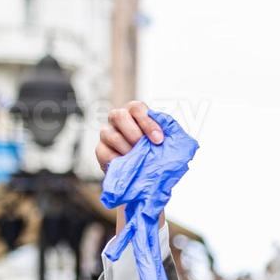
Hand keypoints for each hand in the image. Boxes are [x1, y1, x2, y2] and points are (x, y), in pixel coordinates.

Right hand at [97, 101, 165, 234]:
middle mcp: (118, 119)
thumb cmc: (156, 151)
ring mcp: (107, 133)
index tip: (159, 140)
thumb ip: (169, 136)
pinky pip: (104, 153)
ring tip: (138, 160)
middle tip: (145, 148)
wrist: (143, 172)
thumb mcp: (165, 142)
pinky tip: (127, 166)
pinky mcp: (100, 150)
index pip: (137, 108)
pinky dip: (117, 160)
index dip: (147, 122)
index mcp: (135, 112)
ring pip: (111, 135)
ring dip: (127, 149)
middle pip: (119, 116)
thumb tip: (178, 141)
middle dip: (134, 133)